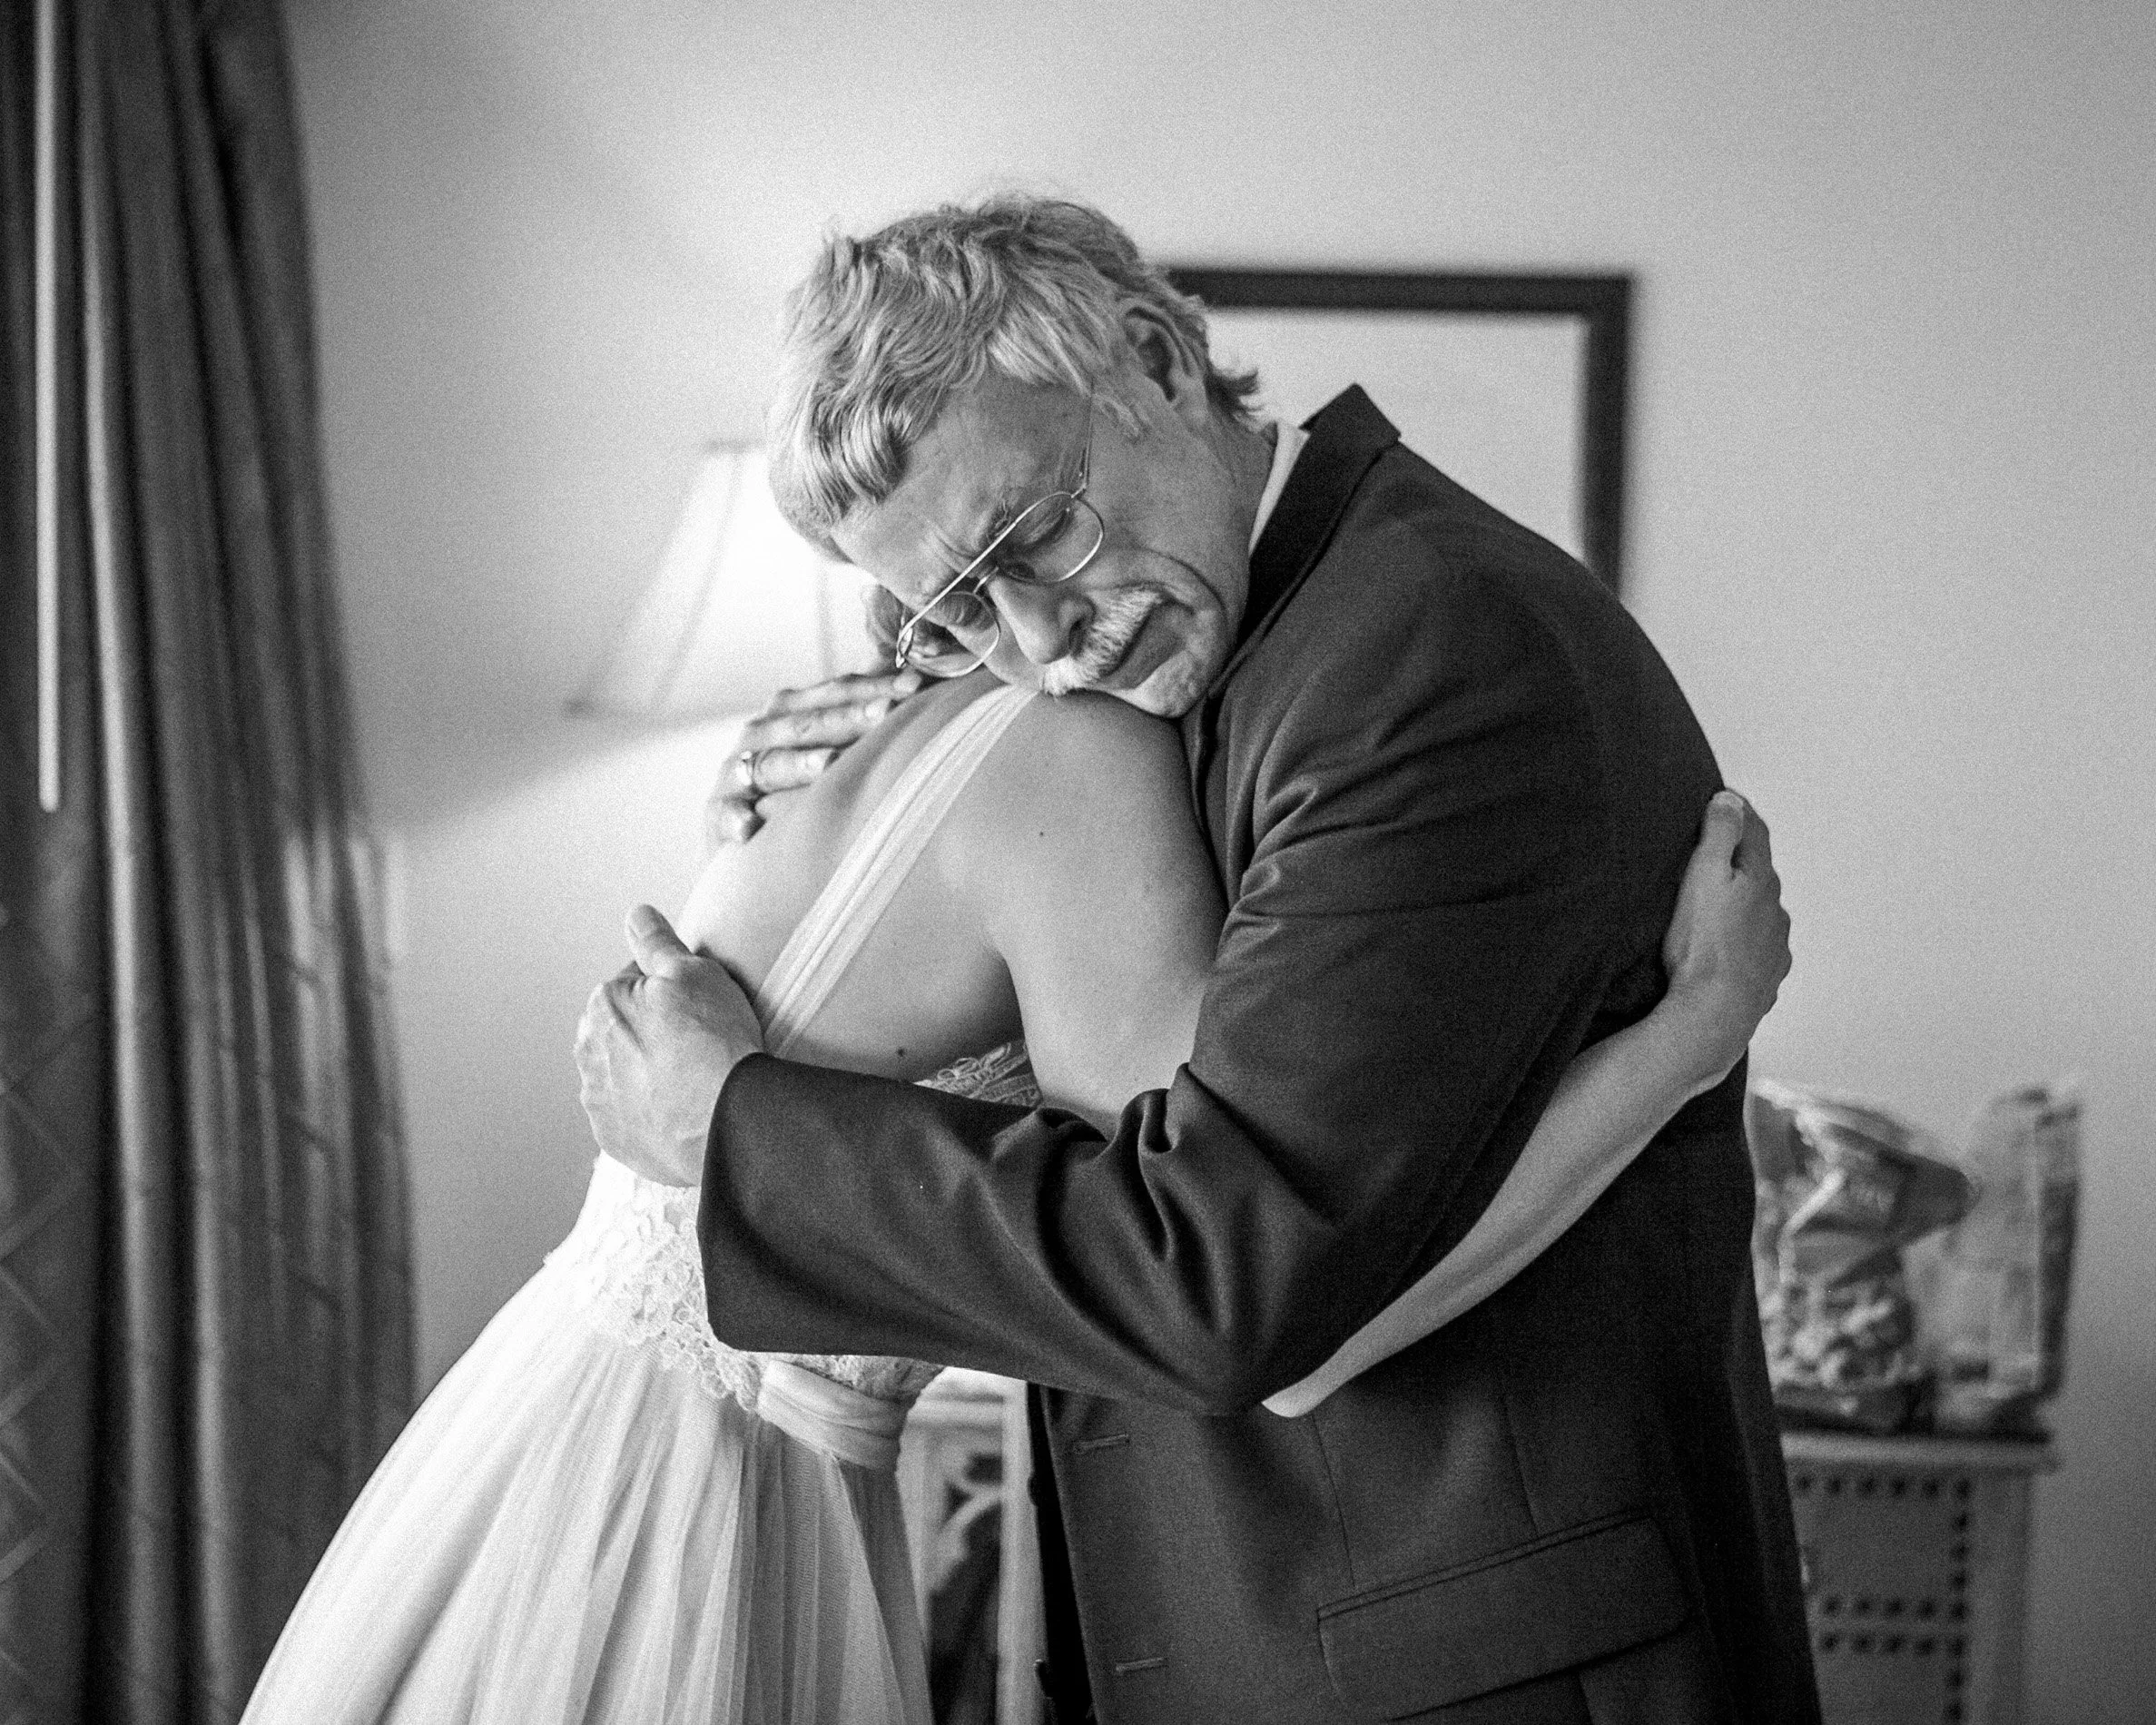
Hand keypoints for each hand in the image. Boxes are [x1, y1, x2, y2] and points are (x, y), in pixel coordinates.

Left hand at [574, 906, 766, 1185]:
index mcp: (602, 1004)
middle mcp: (588, 1053)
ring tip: (693, 1079)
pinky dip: (651, 1113)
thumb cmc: (712, 1040)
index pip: (634, 984)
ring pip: (624, 1075)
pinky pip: (631, 1118)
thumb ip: (657, 942)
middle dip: (652, 1032)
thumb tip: (636, 914)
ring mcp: (598, 1101)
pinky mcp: (614, 1139)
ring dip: (648, 1073)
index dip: (671, 991)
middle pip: (624, 1031)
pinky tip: (683, 1110)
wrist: (725, 1117)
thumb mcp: (693, 972)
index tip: (698, 1007)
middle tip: (698, 1042)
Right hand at [705, 670, 923, 847]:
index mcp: (789, 710)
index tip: (917, 686)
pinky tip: (750, 827)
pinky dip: (735, 819)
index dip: (875, 687)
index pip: (837, 693)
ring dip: (798, 764)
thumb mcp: (828, 744)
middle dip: (847, 718)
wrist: (741, 830)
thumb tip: (921, 682)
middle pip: (807, 723)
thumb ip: (864, 714)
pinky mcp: (717, 812)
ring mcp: (735, 772)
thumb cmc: (799, 785)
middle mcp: (760, 733)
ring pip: (770, 764)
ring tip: (829, 764)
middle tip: (886, 713)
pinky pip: (725, 814)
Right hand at [1659, 790, 1791, 1090]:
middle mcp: (1776, 911)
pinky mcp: (1766, 978)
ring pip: (1762, 914)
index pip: (1755, 833)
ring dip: (1745, 904)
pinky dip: (1746, 940)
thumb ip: (1720, 834)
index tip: (1725, 799)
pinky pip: (1758, 949)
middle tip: (1714, 853)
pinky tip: (1728, 949)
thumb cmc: (1702, 946)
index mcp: (1760, 880)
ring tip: (1718, 907)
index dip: (1739, 812)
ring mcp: (1775, 947)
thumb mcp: (1702, 876)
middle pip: (1760, 875)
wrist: (1713, 1014)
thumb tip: (1731, 800)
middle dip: (1741, 861)